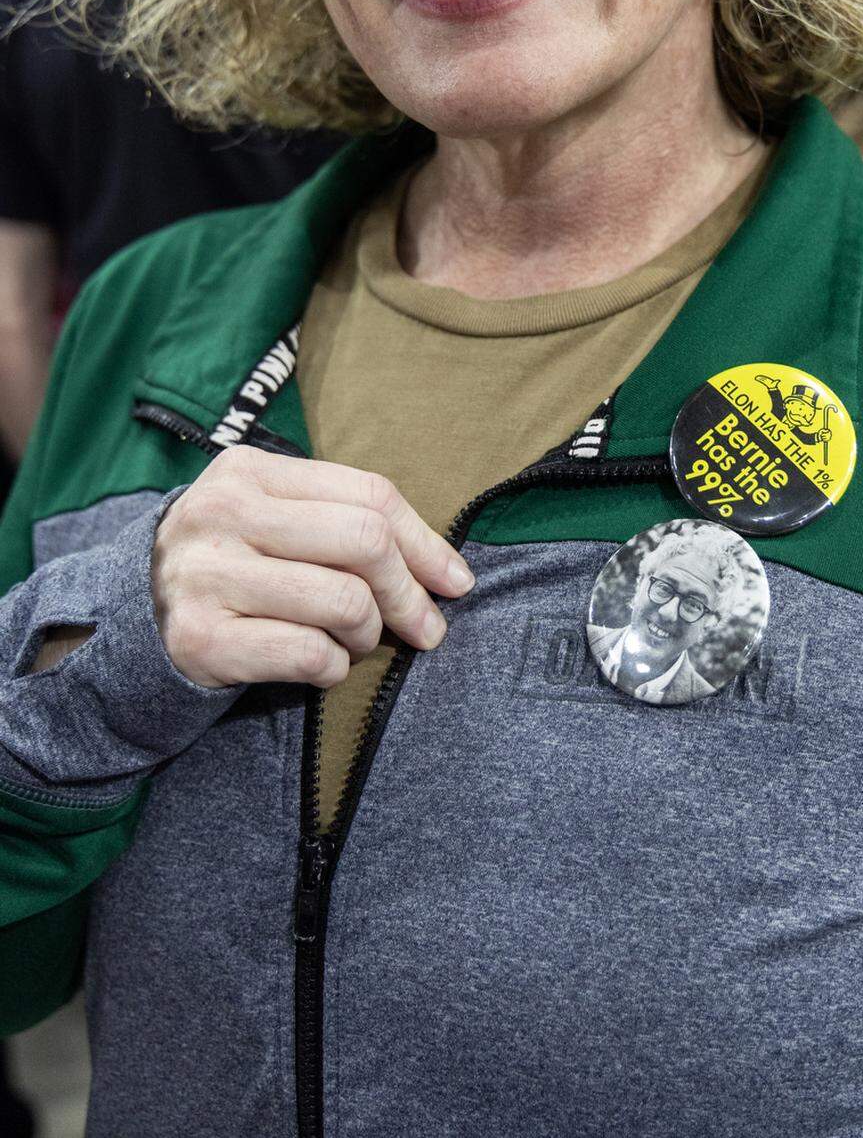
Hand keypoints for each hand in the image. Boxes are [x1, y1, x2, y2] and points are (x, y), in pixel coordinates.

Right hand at [151, 446, 473, 688]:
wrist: (131, 625)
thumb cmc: (231, 567)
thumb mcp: (272, 520)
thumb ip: (345, 523)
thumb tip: (448, 573)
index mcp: (250, 471)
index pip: (368, 494)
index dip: (424, 542)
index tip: (454, 582)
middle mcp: (223, 514)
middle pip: (364, 540)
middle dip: (409, 592)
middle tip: (423, 626)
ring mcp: (207, 576)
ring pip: (343, 601)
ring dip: (368, 634)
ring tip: (355, 641)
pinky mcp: (200, 639)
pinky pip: (308, 654)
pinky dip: (333, 667)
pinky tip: (322, 665)